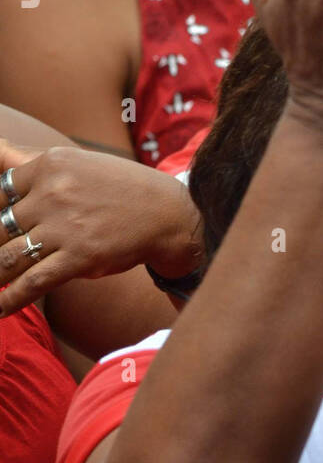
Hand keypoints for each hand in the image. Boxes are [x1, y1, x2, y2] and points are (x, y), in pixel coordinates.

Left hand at [0, 139, 202, 316]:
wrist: (167, 213)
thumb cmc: (119, 189)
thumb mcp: (76, 163)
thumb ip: (29, 162)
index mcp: (51, 164)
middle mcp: (54, 192)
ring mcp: (66, 226)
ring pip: (7, 257)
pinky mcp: (79, 257)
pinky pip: (32, 282)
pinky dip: (10, 300)